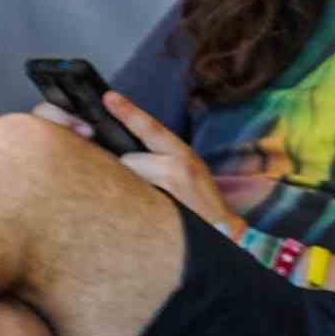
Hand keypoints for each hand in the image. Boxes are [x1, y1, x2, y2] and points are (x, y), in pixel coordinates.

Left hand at [91, 92, 237, 241]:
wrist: (225, 238)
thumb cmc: (201, 206)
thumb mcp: (189, 172)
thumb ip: (161, 159)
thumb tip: (125, 154)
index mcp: (185, 156)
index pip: (151, 128)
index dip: (128, 112)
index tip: (109, 97)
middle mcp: (179, 168)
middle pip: (128, 160)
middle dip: (125, 172)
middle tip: (143, 189)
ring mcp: (169, 190)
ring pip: (128, 181)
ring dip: (128, 191)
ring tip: (148, 203)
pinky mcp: (161, 211)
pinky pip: (132, 201)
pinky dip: (130, 206)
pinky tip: (143, 214)